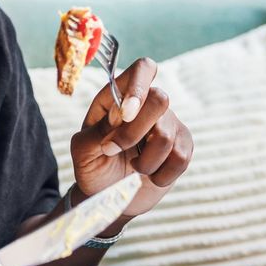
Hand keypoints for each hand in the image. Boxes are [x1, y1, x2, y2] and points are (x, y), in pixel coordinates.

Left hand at [70, 58, 192, 218]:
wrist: (109, 196)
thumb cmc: (93, 168)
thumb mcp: (82, 152)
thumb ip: (96, 132)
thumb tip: (119, 113)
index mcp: (118, 96)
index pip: (142, 69)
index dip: (139, 86)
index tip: (126, 114)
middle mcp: (147, 104)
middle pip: (160, 98)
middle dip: (135, 132)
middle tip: (112, 151)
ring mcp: (168, 124)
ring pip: (167, 135)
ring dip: (145, 162)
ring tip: (133, 168)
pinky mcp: (182, 146)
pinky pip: (181, 157)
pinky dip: (161, 175)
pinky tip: (150, 176)